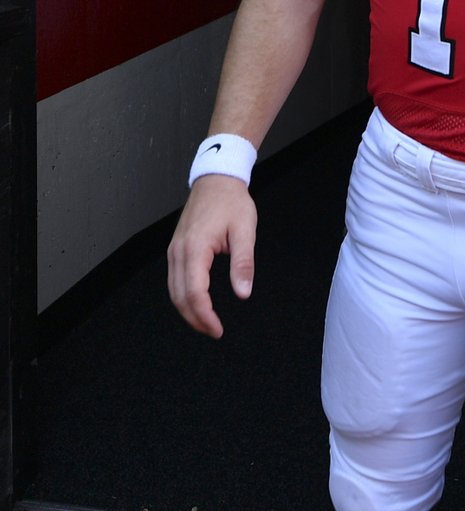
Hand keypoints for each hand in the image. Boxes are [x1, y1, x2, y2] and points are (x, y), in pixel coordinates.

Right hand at [167, 174, 257, 337]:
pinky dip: (183, 296)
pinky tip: (197, 302)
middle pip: (178, 296)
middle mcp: (179, 251)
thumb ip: (243, 263)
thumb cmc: (231, 202)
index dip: (204, 316)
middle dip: (194, 319)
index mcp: (195, 248)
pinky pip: (174, 279)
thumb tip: (243, 292)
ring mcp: (174, 250)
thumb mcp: (245, 231)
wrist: (217, 180)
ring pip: (173, 290)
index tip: (218, 329)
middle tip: (214, 331)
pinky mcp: (176, 248)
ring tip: (207, 322)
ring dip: (187, 310)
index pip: (194, 293)